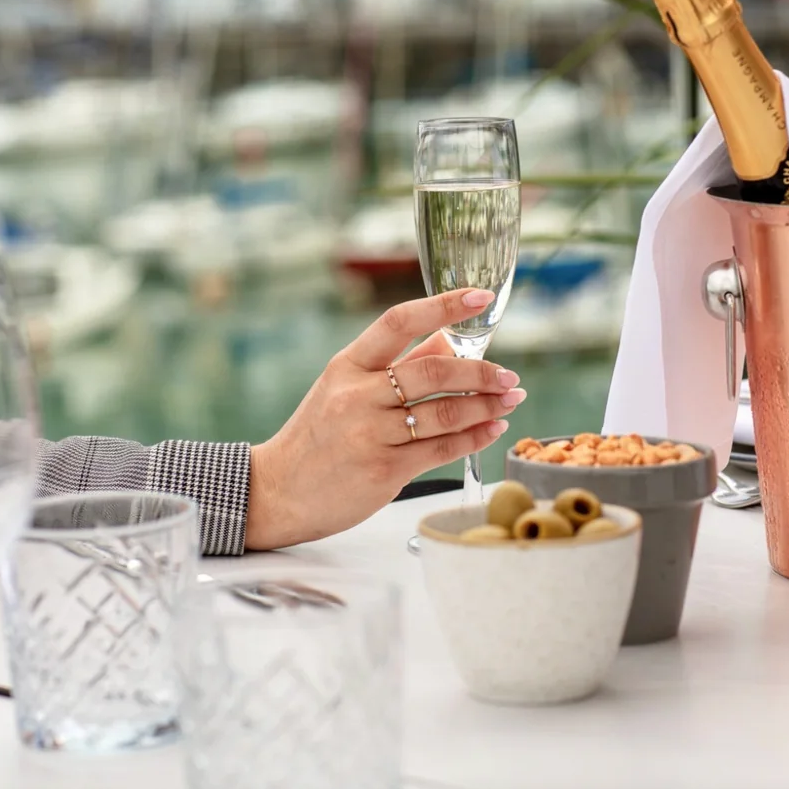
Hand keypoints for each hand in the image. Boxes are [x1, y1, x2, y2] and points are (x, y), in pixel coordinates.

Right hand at [244, 289, 524, 549]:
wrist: (277, 492)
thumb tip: (447, 339)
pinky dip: (474, 437)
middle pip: (433, 371)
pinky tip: (493, 428)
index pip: (399, 321)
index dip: (443, 305)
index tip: (479, 296)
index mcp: (348, 365)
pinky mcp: (385, 469)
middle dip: (480, 371)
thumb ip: (398, 364)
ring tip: (511, 400)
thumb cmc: (317, 437)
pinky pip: (441, 448)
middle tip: (509, 375)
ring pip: (443, 413)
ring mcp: (371, 433)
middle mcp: (358, 395)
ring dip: (486, 405)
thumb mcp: (346, 388)